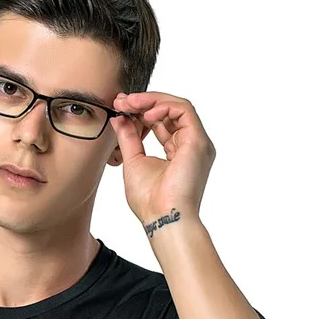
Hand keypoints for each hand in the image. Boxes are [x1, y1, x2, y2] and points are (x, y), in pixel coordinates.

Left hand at [109, 90, 215, 224]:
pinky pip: (184, 111)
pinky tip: (145, 112)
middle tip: (121, 101)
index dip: (141, 111)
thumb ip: (129, 138)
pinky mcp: (198, 141)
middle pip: (170, 112)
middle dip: (144, 102)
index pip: (162, 122)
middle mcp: (191, 145)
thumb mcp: (133, 161)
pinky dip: (163, 106)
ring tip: (129, 103)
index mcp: (178, 152)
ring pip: (178, 106)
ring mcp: (197, 143)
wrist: (162, 217)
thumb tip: (119, 117)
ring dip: (151, 101)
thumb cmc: (150, 200)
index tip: (120, 106)